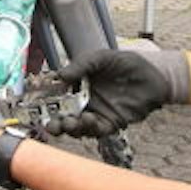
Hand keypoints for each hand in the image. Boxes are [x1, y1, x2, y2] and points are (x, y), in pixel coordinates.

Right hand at [47, 48, 189, 137]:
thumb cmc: (127, 63)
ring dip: (71, 128)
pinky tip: (90, 119)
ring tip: (71, 122)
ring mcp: (97, 114)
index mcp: (78, 86)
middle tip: (51, 124)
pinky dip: (91, 129)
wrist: (154, 75)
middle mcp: (85, 102)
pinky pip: (97, 131)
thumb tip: (59, 76)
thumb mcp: (102, 57)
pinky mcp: (111, 123)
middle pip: (63, 117)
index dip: (45, 103)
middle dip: (55, 123)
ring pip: (77, 128)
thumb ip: (81, 65)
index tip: (36, 106)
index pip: (57, 97)